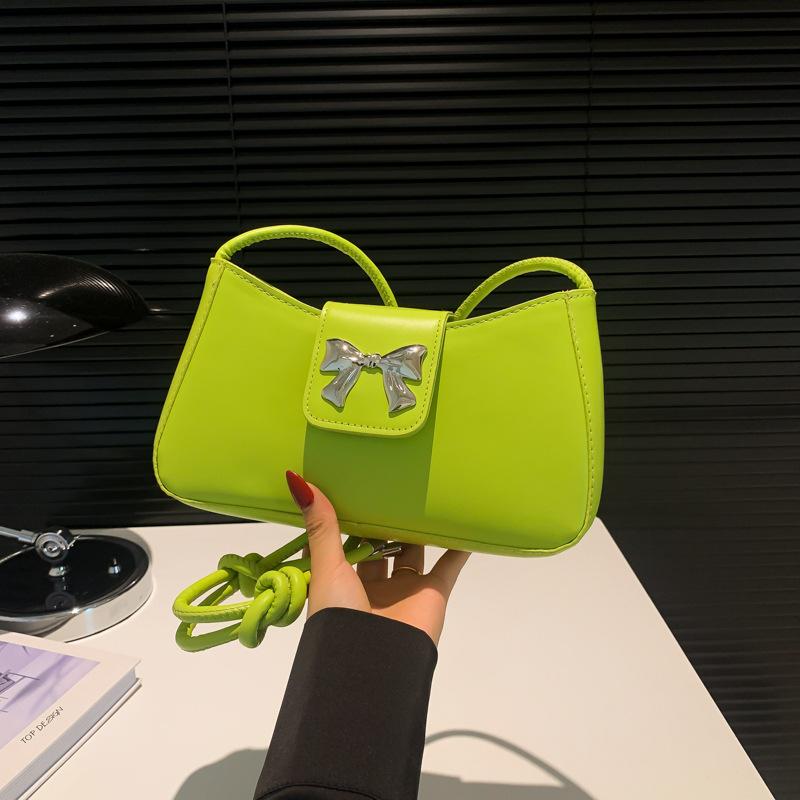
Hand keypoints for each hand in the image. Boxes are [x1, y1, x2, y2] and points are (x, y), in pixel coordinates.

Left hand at [286, 470, 468, 644]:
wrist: (376, 666)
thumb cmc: (341, 617)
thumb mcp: (326, 568)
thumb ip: (321, 527)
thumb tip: (297, 481)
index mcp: (340, 582)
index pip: (341, 544)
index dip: (343, 519)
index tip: (346, 486)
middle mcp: (372, 586)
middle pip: (379, 544)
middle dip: (381, 519)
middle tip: (386, 481)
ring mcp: (404, 590)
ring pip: (412, 550)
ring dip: (416, 528)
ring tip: (421, 494)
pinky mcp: (432, 593)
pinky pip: (449, 565)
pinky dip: (458, 547)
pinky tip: (464, 524)